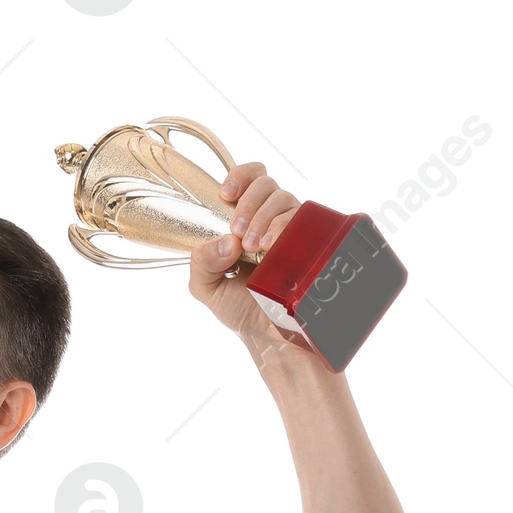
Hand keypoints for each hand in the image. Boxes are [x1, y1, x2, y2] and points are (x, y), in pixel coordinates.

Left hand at [187, 160, 300, 349]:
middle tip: (237, 232)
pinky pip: (305, 220)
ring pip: (285, 199)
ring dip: (265, 218)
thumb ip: (200, 262)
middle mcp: (271, 218)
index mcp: (245, 218)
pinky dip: (287, 225)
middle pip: (267, 184)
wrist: (269, 336)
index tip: (227, 194)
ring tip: (253, 248)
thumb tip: (225, 242)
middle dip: (249, 203)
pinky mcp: (311, 242)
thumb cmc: (240, 307)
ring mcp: (293, 229)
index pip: (249, 178)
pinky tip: (273, 245)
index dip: (240, 176)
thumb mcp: (206, 287)